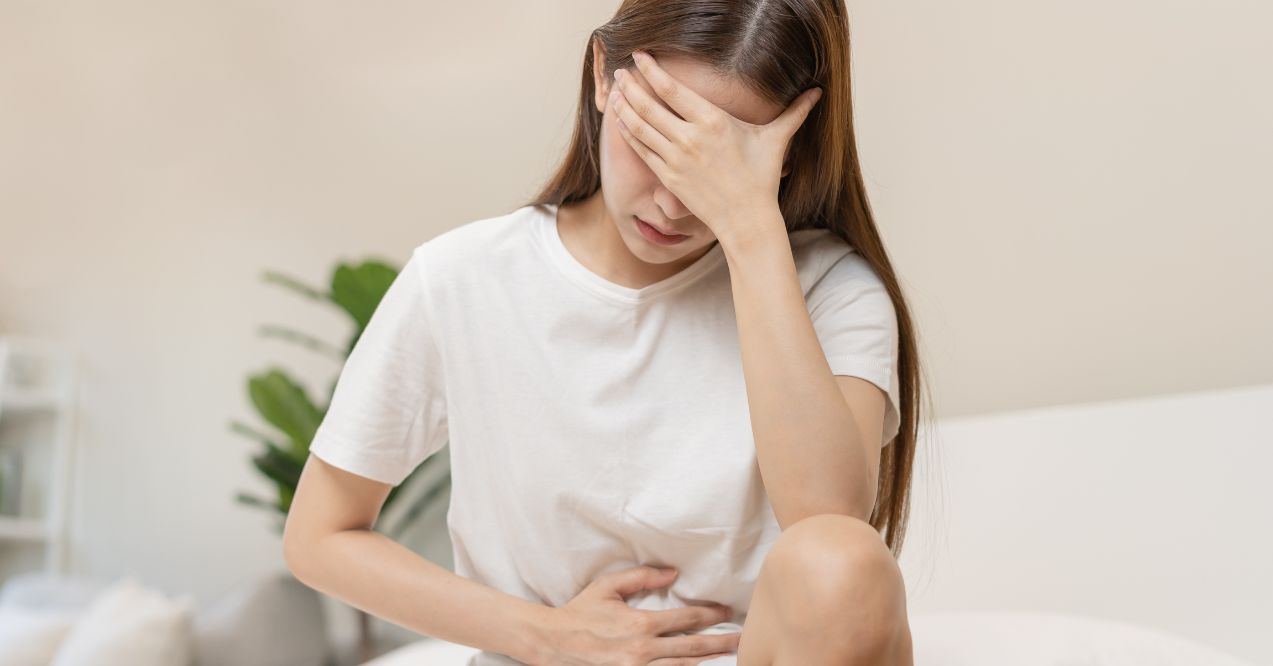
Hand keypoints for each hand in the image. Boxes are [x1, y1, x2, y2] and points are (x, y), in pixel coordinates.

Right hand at [535, 565, 739, 664]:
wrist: (552, 644)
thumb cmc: (579, 613)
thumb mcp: (607, 587)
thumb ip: (641, 577)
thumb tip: (672, 574)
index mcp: (641, 624)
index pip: (687, 620)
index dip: (711, 615)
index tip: (726, 613)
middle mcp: (643, 651)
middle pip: (693, 648)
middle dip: (721, 643)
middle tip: (743, 640)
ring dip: (707, 664)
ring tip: (729, 660)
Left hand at [608, 49, 821, 246]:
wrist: (746, 219)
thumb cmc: (760, 178)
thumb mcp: (776, 140)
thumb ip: (794, 112)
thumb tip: (818, 92)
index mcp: (713, 122)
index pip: (672, 90)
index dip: (651, 71)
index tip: (639, 57)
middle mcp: (690, 138)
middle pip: (649, 105)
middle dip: (630, 85)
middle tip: (620, 71)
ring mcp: (676, 159)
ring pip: (639, 126)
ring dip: (623, 106)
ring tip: (614, 91)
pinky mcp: (668, 178)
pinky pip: (641, 149)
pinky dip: (627, 132)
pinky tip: (620, 119)